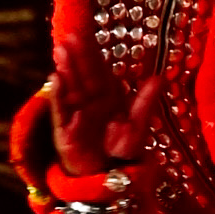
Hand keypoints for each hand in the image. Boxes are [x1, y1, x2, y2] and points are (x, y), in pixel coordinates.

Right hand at [46, 37, 159, 190]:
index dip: (92, 55)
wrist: (109, 177)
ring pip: (70, 88)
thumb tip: (159, 77)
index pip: (99, 72)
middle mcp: (89, 102)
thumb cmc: (122, 151)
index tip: (85, 36)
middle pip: (82, 76)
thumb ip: (145, 101)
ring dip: (65, 70)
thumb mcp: (137, 126)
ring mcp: (75, 114)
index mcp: (107, 97)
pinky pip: (61, 111)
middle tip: (69, 37)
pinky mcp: (65, 130)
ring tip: (60, 51)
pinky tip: (55, 79)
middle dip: (76, 57)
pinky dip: (58, 96)